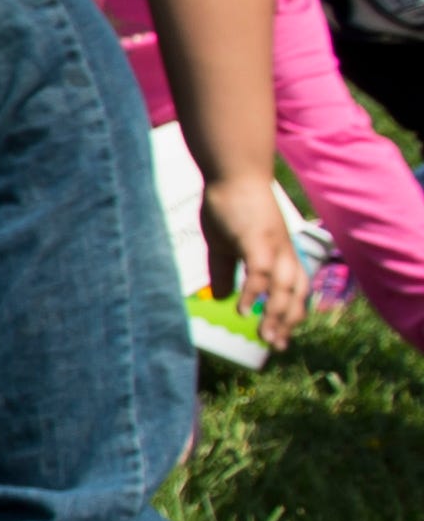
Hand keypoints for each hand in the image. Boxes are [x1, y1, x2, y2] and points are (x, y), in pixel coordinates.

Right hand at [205, 170, 312, 339]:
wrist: (232, 173)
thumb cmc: (229, 204)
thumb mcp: (224, 245)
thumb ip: (226, 271)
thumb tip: (226, 298)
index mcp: (279, 253)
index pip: (294, 289)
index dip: (289, 314)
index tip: (278, 338)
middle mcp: (283, 252)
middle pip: (296, 293)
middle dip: (287, 322)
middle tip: (276, 346)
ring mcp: (273, 245)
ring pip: (284, 287)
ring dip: (277, 314)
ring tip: (266, 337)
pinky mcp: (257, 239)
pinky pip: (261, 272)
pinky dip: (256, 293)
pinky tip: (244, 310)